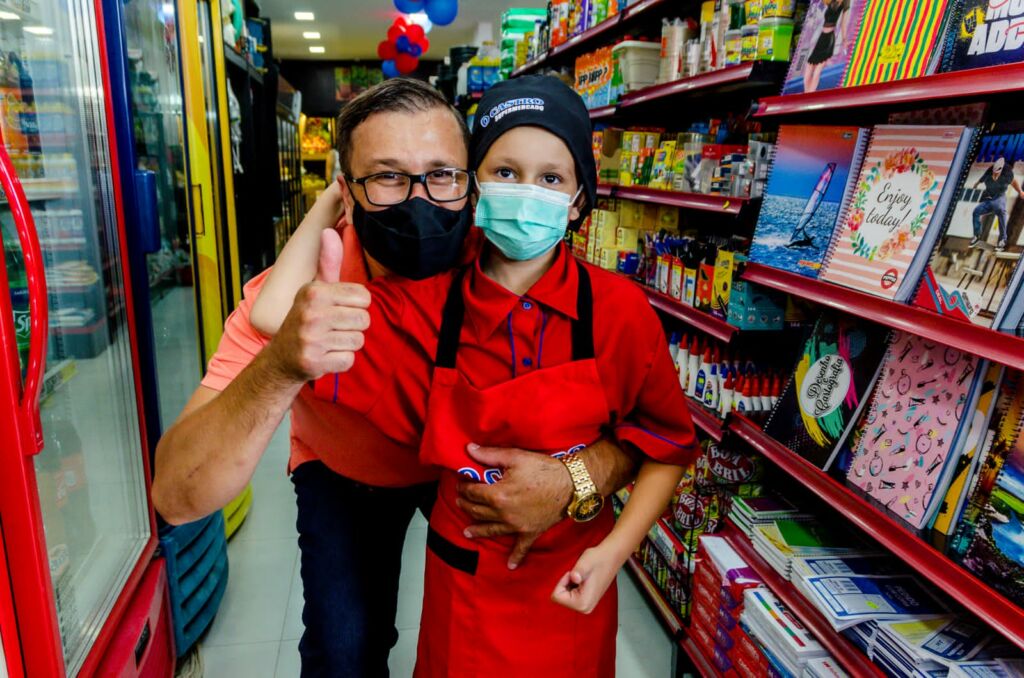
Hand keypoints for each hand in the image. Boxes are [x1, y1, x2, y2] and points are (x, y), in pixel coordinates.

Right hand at [266, 230, 370, 382]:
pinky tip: (326, 355)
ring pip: (358, 340)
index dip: (356, 305)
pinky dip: (341, 361)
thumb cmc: (306, 318)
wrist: (281, 357)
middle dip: (354, 326)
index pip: (364, 297)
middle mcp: (311, 313)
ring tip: (329, 341)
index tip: (339, 309)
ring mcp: (311, 339)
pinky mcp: (313, 362)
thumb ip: (328, 262)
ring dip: (347, 344)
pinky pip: (349, 360)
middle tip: (334, 328)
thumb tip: (329, 231)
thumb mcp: (315, 289)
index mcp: (314, 291)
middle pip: (364, 320)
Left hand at [456, 443, 572, 568]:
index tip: (460, 483)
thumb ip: (489, 455)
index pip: (473, 492)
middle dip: (466, 505)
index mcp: (497, 495)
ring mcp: (517, 526)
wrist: (571, 484)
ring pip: (491, 530)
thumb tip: (469, 450)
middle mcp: (504, 514)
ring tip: (467, 532)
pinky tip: (510, 566)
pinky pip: (521, 547)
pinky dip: (515, 558)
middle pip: (477, 511)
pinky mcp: (530, 532)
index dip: (463, 487)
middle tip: (459, 501)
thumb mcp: (515, 457)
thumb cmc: (543, 469)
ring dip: (477, 530)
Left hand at [551, 546, 618, 614]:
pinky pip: (570, 595)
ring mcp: (586, 606)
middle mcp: (584, 608)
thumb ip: (578, 571)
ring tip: (582, 576)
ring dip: (569, 584)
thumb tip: (574, 578)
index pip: (557, 597)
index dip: (562, 582)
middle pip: (560, 598)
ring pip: (564, 596)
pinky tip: (583, 579)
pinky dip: (573, 585)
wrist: (611, 557)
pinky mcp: (586, 602)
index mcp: (583, 603)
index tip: (574, 575)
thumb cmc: (599, 559)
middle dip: (565, 584)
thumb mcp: (585, 563)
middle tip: (578, 575)